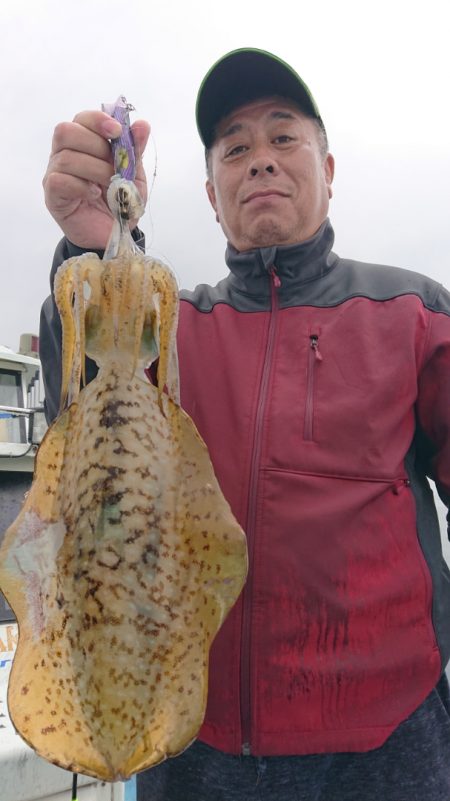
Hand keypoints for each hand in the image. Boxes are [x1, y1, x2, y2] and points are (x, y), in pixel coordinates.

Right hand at [43, 110, 150, 248]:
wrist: (114, 235)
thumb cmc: (120, 202)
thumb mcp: (134, 176)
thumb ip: (135, 151)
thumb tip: (142, 125)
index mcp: (83, 144)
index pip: (81, 119)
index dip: (98, 120)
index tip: (117, 132)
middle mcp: (64, 154)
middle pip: (66, 131)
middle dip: (96, 145)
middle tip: (114, 166)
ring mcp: (55, 174)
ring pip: (66, 157)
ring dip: (95, 169)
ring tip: (110, 184)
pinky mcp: (53, 195)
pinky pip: (59, 180)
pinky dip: (81, 185)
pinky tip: (94, 194)